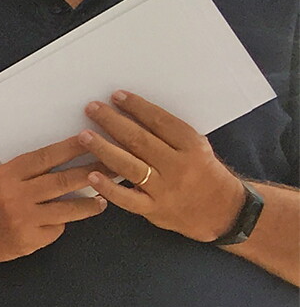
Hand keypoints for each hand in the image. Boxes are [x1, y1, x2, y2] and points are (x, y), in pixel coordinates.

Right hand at [0, 134, 106, 266]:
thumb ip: (26, 173)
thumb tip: (65, 162)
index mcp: (4, 176)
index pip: (46, 157)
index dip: (73, 148)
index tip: (95, 139)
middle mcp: (13, 197)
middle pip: (63, 181)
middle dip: (94, 172)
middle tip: (117, 166)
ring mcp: (22, 221)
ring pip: (68, 209)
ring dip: (91, 203)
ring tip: (104, 199)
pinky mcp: (27, 241)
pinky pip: (55, 229)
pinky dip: (60, 224)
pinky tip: (60, 222)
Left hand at [76, 91, 249, 241]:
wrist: (222, 211)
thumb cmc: (205, 173)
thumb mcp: (196, 148)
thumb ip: (170, 135)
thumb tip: (135, 113)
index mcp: (191, 146)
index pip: (160, 121)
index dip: (137, 107)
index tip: (116, 95)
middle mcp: (178, 165)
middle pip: (140, 140)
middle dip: (113, 122)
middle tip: (92, 108)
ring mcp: (165, 188)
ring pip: (130, 165)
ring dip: (104, 149)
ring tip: (84, 135)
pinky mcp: (153, 209)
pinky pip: (127, 198)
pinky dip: (108, 187)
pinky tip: (91, 176)